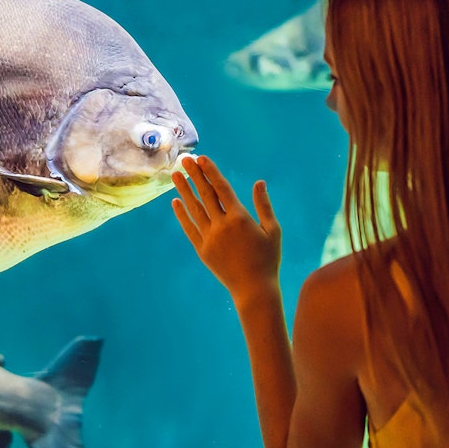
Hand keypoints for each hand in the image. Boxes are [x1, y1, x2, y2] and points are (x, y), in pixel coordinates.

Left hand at [171, 155, 281, 299]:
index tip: (202, 158)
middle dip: (195, 175)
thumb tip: (259, 182)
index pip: (222, 188)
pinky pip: (189, 228)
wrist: (253, 289)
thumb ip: (264, 205)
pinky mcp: (202, 250)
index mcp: (240, 218)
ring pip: (194, 209)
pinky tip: (175, 202)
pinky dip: (182, 214)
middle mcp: (222, 226)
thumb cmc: (268, 259)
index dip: (211, 172)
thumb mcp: (273, 231)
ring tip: (176, 175)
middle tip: (185, 159)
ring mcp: (210, 238)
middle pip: (205, 194)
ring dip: (184, 190)